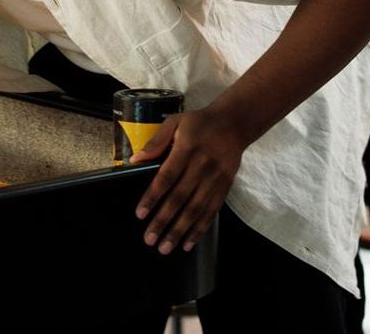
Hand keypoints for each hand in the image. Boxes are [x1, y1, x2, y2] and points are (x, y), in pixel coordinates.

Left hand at [131, 108, 246, 253]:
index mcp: (187, 148)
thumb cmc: (199, 123)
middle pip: (180, 198)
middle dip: (163, 220)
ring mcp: (215, 178)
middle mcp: (202, 166)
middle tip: (149, 239)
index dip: (153, 197)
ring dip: (180, 230)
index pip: (166, 177)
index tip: (140, 214)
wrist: (235, 123)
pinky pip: (211, 211)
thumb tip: (135, 159)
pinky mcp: (225, 187)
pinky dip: (200, 229)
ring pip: (196, 209)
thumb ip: (156, 140)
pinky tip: (188, 242)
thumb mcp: (176, 122)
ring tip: (165, 247)